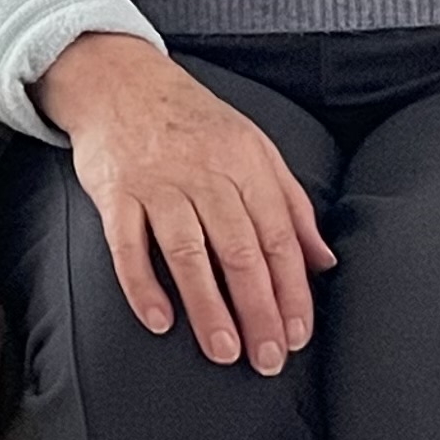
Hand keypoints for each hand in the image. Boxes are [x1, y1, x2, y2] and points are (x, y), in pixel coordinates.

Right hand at [35, 32, 336, 372]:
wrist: (120, 80)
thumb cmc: (192, 121)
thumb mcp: (254, 149)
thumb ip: (290, 205)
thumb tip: (324, 262)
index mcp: (247, 165)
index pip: (278, 238)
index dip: (291, 292)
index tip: (297, 335)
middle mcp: (206, 174)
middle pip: (239, 251)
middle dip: (258, 310)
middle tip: (267, 359)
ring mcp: (158, 183)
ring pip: (188, 253)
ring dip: (208, 306)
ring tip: (225, 350)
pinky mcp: (115, 193)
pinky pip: (128, 246)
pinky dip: (142, 285)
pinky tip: (159, 320)